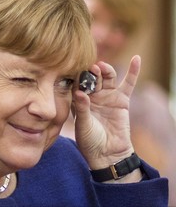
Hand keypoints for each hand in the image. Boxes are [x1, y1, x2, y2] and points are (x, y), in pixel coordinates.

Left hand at [73, 55, 140, 169]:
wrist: (107, 153)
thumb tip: (78, 92)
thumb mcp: (83, 125)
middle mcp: (92, 96)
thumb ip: (82, 109)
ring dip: (105, 70)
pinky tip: (136, 59)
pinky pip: (128, 84)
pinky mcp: (121, 100)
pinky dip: (133, 71)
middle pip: (92, 78)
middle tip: (91, 69)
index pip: (78, 84)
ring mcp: (107, 96)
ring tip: (102, 67)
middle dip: (91, 73)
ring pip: (107, 78)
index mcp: (79, 100)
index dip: (78, 78)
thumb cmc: (90, 141)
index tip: (77, 72)